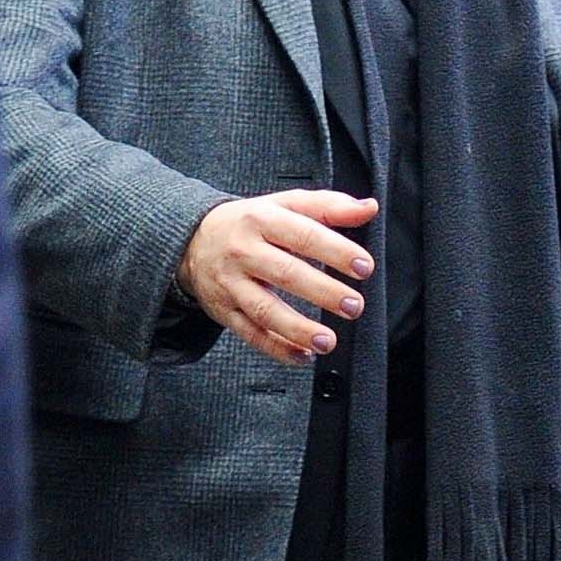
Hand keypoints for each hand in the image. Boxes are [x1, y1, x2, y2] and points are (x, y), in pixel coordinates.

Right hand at [177, 190, 378, 365]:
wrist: (191, 240)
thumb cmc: (250, 223)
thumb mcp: (285, 205)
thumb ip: (328, 206)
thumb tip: (369, 208)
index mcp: (261, 219)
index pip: (303, 234)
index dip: (336, 251)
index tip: (364, 266)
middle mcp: (243, 251)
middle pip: (285, 274)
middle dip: (323, 292)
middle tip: (354, 305)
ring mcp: (231, 283)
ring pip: (265, 310)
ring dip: (298, 329)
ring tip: (328, 341)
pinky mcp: (223, 310)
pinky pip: (251, 334)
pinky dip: (278, 349)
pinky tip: (304, 355)